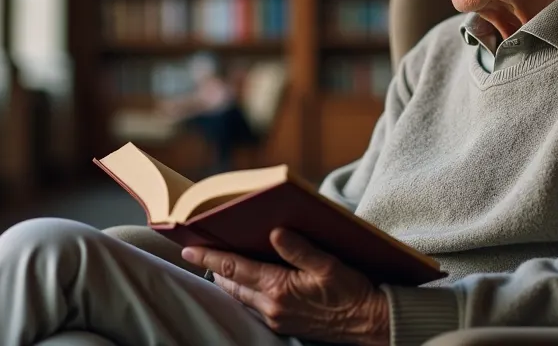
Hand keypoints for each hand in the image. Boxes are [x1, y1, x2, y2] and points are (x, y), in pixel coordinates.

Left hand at [181, 228, 389, 345]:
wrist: (370, 323)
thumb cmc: (352, 291)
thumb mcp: (328, 264)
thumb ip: (298, 248)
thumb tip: (274, 233)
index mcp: (278, 288)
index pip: (233, 269)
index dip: (209, 258)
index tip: (188, 249)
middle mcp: (272, 306)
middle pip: (231, 285)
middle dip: (214, 269)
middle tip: (200, 251)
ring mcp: (277, 318)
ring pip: (241, 297)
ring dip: (229, 281)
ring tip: (220, 265)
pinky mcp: (285, 324)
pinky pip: (254, 306)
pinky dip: (245, 292)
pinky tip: (247, 283)